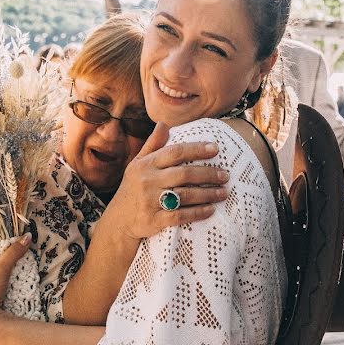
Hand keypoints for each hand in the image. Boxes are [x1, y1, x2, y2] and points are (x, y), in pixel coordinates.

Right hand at [107, 122, 228, 239]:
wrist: (118, 221)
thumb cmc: (132, 188)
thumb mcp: (137, 164)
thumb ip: (153, 145)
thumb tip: (163, 123)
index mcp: (145, 164)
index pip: (175, 152)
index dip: (196, 149)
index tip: (215, 149)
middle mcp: (147, 181)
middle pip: (184, 174)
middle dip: (208, 174)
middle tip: (225, 175)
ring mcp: (150, 201)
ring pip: (185, 195)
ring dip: (208, 194)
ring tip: (223, 192)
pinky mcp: (154, 220)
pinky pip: (180, 215)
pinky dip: (197, 212)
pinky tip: (211, 210)